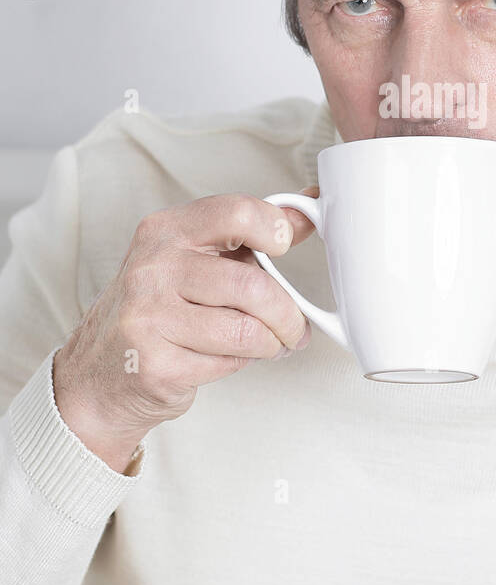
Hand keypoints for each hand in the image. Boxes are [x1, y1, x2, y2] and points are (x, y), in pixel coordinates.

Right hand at [52, 189, 319, 472]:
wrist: (98, 372)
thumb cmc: (156, 309)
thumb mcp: (194, 259)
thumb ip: (250, 236)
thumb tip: (308, 213)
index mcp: (165, 231)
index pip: (236, 213)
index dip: (275, 229)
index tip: (285, 247)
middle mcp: (153, 269)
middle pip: (252, 285)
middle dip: (287, 314)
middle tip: (294, 326)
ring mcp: (150, 317)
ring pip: (246, 330)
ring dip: (271, 343)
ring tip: (271, 344)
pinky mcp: (156, 364)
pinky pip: (228, 363)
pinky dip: (243, 364)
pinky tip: (232, 358)